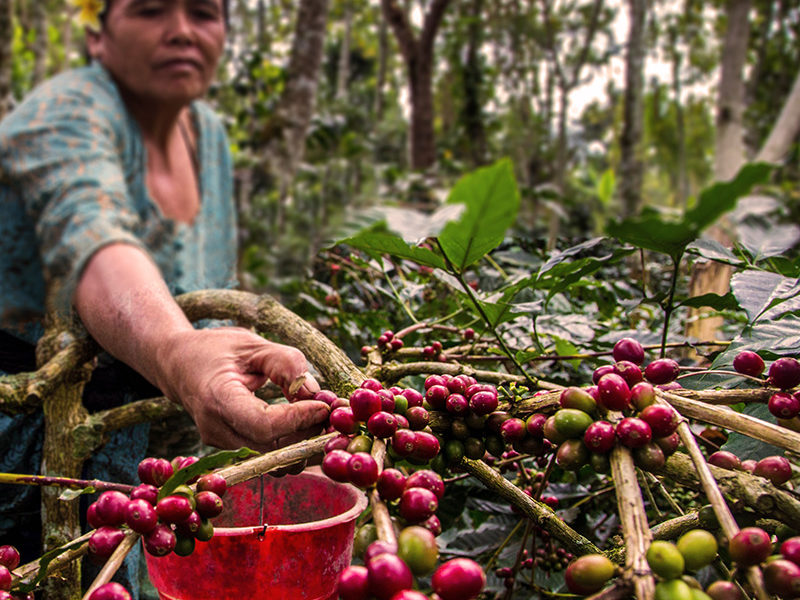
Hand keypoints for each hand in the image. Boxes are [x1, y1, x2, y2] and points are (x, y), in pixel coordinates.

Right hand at [154, 327, 328, 451]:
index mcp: (217, 398)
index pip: (263, 425)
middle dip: (309, 434)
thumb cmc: (217, 350)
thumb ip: (286, 365)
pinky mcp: (232, 450)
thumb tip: (316, 395)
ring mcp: (221, 445)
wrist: (179, 366)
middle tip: (336, 415)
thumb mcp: (253, 345)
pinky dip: (293, 446)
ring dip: (304, 445)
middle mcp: (216, 429)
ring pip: (273, 460)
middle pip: (272, 448)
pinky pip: (268, 456)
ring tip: (325, 419)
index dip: (299, 419)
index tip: (325, 405)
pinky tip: (310, 427)